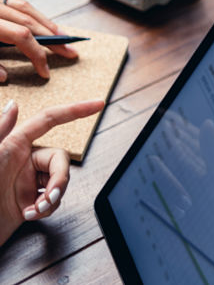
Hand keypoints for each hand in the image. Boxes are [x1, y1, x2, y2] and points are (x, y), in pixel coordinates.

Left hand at [0, 0, 77, 80]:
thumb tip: (5, 76)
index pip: (21, 37)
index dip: (37, 55)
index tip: (45, 71)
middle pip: (29, 22)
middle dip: (52, 39)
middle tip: (69, 51)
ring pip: (26, 8)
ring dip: (46, 23)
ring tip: (63, 36)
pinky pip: (16, 0)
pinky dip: (31, 12)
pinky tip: (40, 21)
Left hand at [0, 99, 104, 244]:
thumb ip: (0, 129)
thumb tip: (12, 104)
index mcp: (14, 144)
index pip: (49, 119)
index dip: (74, 110)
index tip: (98, 104)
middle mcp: (23, 160)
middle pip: (60, 159)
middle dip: (60, 178)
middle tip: (50, 195)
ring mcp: (27, 181)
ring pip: (60, 180)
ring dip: (52, 197)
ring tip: (35, 208)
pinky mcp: (30, 201)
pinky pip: (53, 199)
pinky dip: (46, 209)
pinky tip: (29, 214)